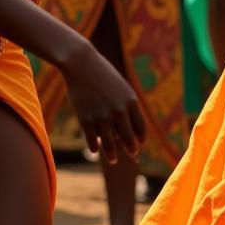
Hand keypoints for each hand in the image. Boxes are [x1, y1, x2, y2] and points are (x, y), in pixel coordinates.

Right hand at [60, 41, 146, 163]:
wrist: (82, 64)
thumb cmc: (103, 74)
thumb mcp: (120, 88)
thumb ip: (126, 105)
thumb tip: (126, 126)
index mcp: (131, 102)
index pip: (140, 127)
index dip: (141, 138)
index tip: (140, 144)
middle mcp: (119, 112)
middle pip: (128, 138)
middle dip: (131, 150)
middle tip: (133, 156)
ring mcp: (102, 117)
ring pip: (109, 144)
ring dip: (112, 154)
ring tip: (114, 160)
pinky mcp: (86, 120)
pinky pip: (92, 140)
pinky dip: (94, 146)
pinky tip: (95, 150)